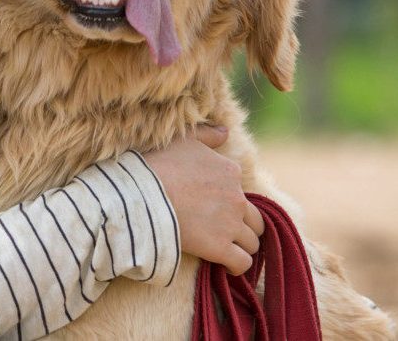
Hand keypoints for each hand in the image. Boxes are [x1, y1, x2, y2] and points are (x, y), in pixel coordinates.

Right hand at [143, 125, 263, 275]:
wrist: (143, 195)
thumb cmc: (159, 165)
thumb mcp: (183, 140)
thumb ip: (207, 135)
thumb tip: (225, 131)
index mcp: (229, 171)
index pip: (241, 191)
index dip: (229, 201)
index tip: (213, 207)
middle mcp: (237, 198)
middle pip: (255, 219)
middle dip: (244, 226)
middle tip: (224, 231)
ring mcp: (230, 224)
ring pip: (252, 242)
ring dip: (242, 246)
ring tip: (226, 249)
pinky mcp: (220, 248)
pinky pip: (242, 262)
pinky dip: (237, 265)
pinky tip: (226, 265)